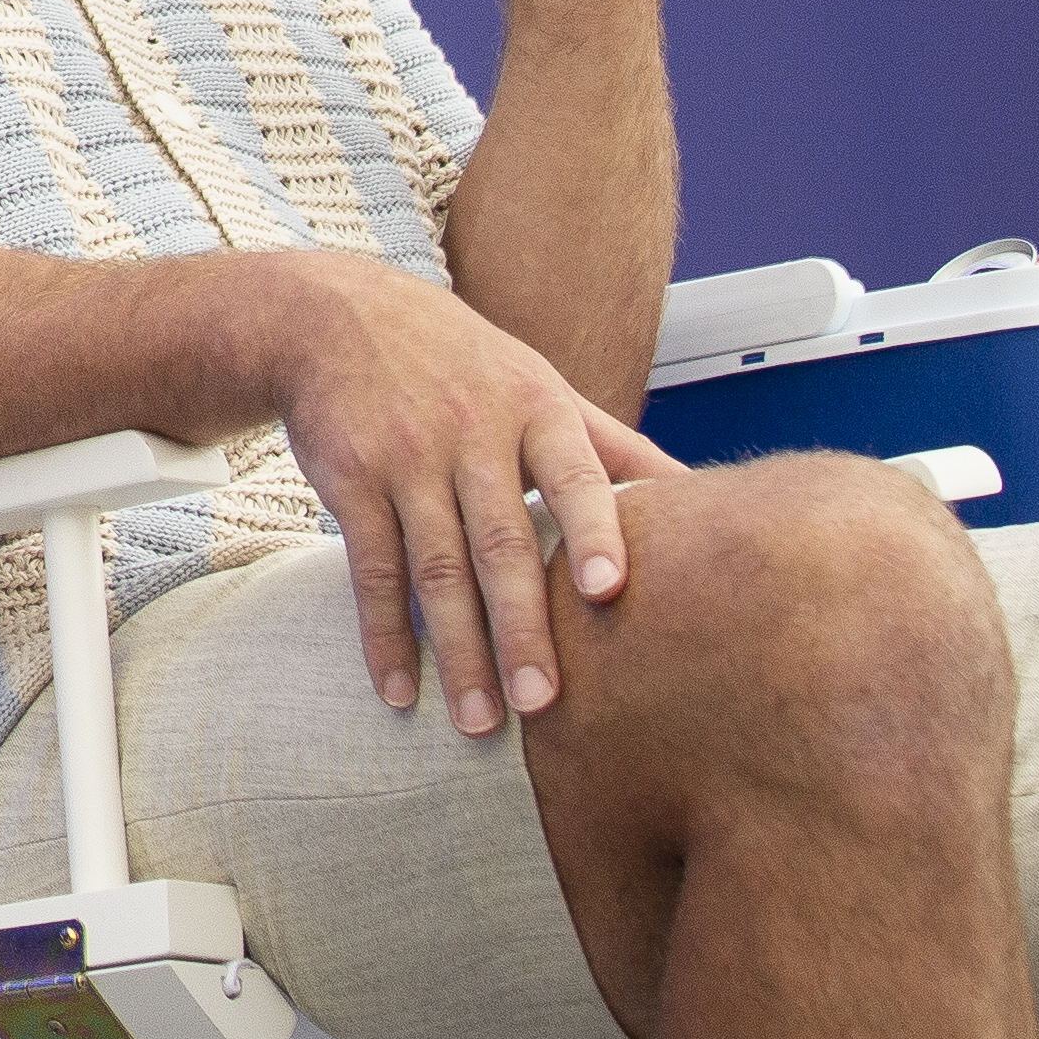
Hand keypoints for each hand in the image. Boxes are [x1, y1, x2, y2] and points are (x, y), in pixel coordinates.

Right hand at [257, 251, 687, 733]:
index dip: (594, 532)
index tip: (610, 592)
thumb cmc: (462, 363)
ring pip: (434, 568)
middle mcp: (471, 433)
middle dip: (519, 627)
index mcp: (535, 411)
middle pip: (499, 542)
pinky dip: (382, 634)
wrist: (334, 315)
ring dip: (455, 651)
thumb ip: (613, 445)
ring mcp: (406, 457)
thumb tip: (703, 497)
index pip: (573, 476)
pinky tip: (396, 689)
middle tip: (544, 706)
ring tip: (478, 723)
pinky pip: (371, 568)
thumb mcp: (539, 385)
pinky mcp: (350, 478)